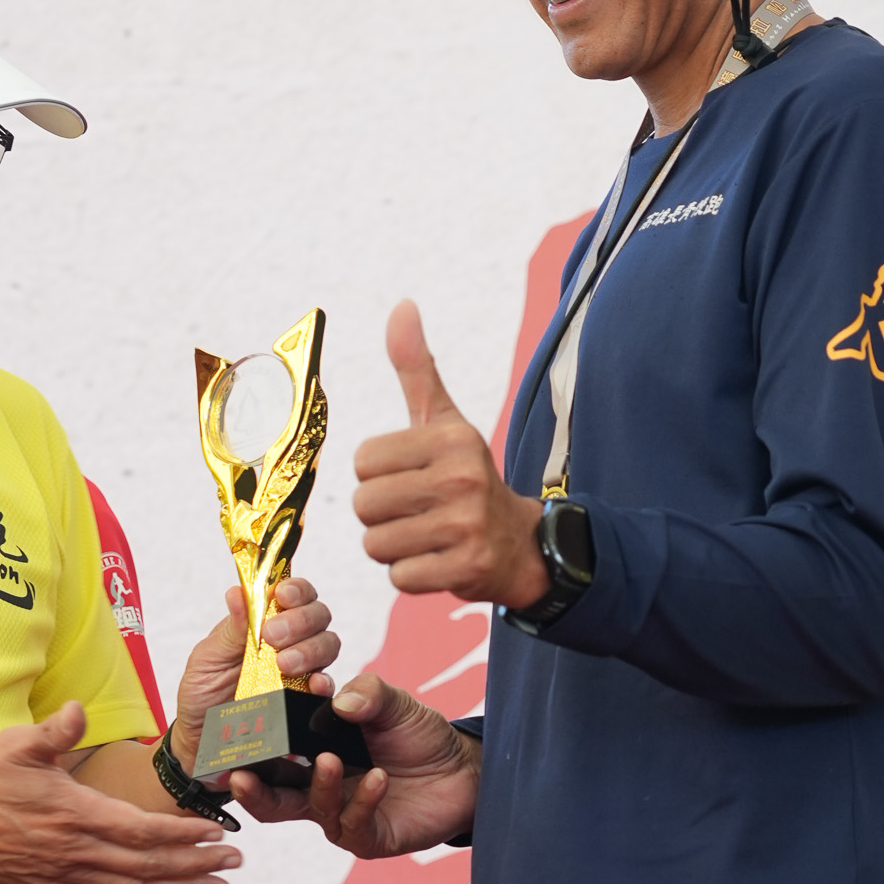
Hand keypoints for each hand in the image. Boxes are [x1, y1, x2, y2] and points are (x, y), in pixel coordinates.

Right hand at [0, 701, 240, 883]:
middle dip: (198, 868)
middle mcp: (75, 853)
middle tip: (236, 867)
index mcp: (75, 816)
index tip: (219, 835)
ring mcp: (63, 875)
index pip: (144, 832)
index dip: (185, 836)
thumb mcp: (16, 745)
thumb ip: (55, 732)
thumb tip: (77, 711)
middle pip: (150, 867)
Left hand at [171, 576, 339, 775]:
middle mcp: (290, 643)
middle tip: (274, 635)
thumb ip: (230, 629)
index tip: (282, 594)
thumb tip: (238, 592)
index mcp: (265, 623)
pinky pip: (327, 688)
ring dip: (311, 649)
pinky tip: (312, 685)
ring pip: (328, 645)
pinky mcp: (307, 702)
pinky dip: (324, 683)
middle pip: (318, 616)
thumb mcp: (207, 659)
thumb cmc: (202, 695)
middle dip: (301, 620)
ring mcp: (302, 672)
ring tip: (284, 664)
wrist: (202, 742)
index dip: (295, 589)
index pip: (293, 594)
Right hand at [231, 668, 480, 857]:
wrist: (464, 768)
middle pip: (273, 796)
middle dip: (252, 789)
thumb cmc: (418, 735)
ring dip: (318, 784)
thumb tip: (335, 697)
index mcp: (312, 754)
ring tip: (329, 759)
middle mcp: (319, 788)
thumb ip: (366, 692)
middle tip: (239, 775)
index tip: (238, 731)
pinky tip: (378, 778)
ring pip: (312, 809)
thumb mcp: (392, 702)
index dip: (251, 748)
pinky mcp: (369, 837)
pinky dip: (363, 800)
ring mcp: (342, 815)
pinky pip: (354, 824)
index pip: (271, 756)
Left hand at [354, 301, 547, 608]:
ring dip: (393, 548)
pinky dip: (411, 575)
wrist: (521, 543)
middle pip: (364, 505)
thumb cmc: (467, 477)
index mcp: (450, 439)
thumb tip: (402, 306)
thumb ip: (416, 368)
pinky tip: (438, 560)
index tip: (410, 477)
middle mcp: (461, 478)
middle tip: (415, 512)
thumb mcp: (445, 420)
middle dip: (381, 516)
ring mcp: (466, 525)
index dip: (377, 475)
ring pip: (377, 544)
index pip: (363, 461)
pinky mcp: (467, 566)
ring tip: (426, 536)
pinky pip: (399, 577)